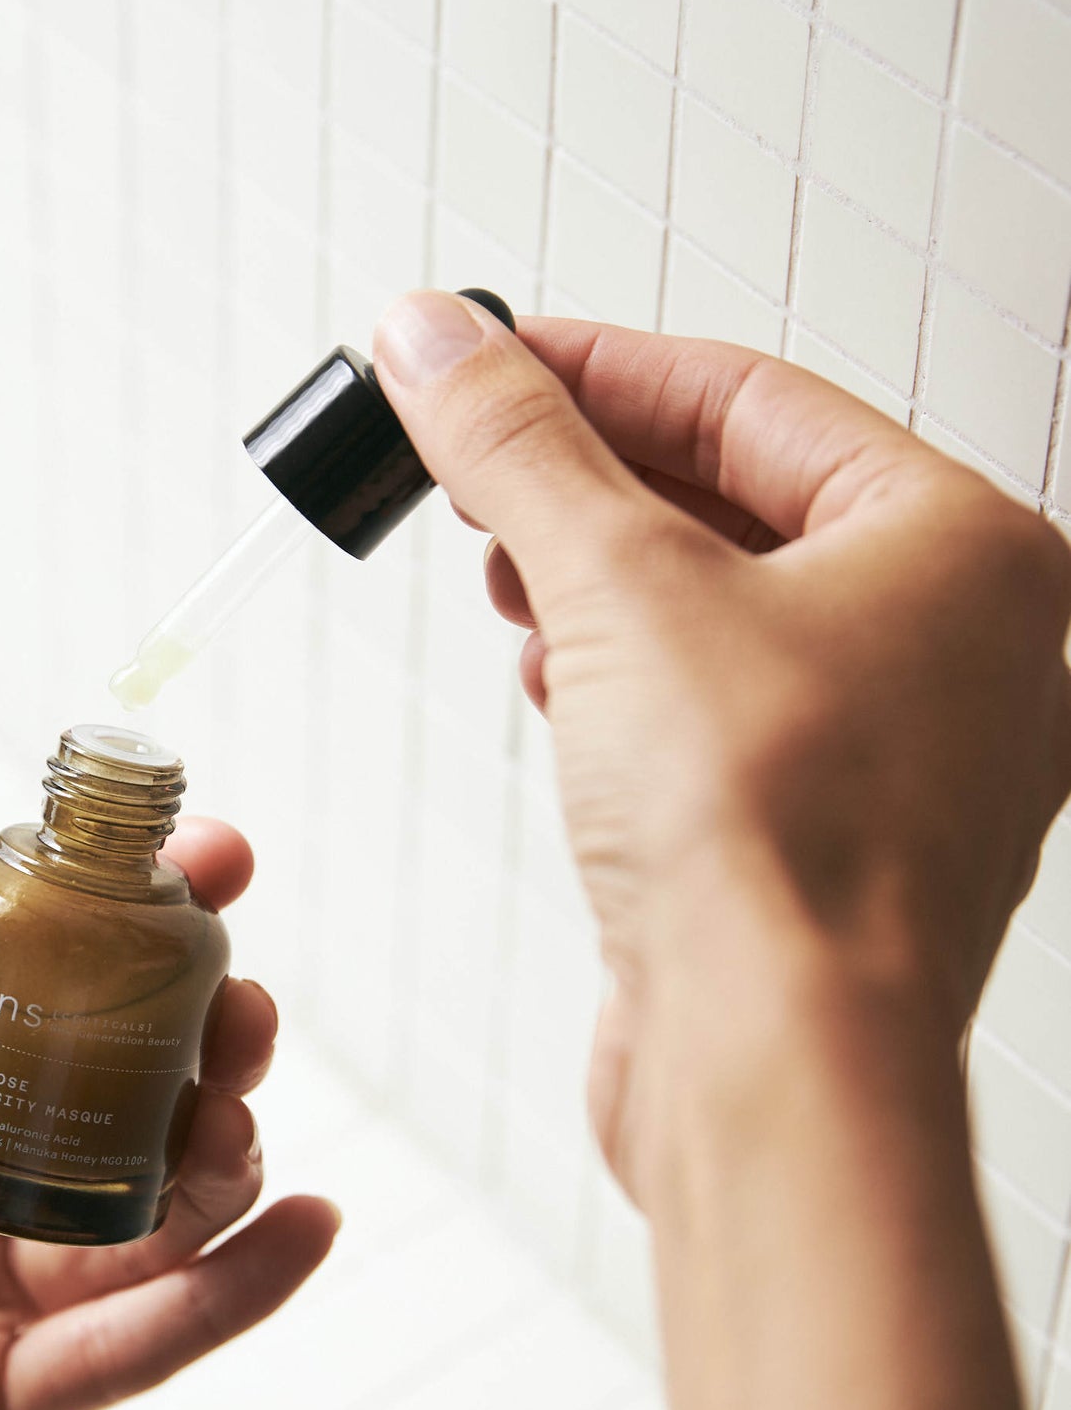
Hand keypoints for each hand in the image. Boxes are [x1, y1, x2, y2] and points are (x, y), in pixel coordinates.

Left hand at [0, 823, 336, 1409]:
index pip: (1, 980)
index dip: (104, 919)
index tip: (201, 860)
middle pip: (95, 1094)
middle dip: (188, 1037)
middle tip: (242, 1004)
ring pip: (133, 1215)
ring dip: (214, 1157)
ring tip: (242, 1117)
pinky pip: (128, 1348)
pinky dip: (227, 1297)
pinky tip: (305, 1232)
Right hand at [372, 293, 1070, 1192]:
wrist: (776, 1070)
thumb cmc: (774, 850)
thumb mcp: (615, 583)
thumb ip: (517, 446)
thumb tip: (438, 340)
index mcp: (971, 549)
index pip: (753, 398)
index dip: (594, 367)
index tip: (482, 356)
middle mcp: (969, 648)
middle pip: (743, 502)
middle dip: (589, 484)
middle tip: (471, 461)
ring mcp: (911, 755)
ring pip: (732, 614)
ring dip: (602, 586)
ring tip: (507, 577)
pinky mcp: (835, 845)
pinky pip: (727, 719)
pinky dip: (633, 688)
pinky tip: (560, 689)